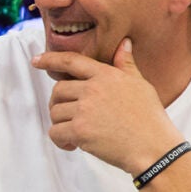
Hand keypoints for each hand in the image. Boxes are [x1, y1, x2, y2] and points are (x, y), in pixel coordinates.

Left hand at [30, 38, 184, 174]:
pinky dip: (60, 141)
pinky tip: (73, 145)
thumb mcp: (140, 85)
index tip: (36, 61)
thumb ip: (126, 64)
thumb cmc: (149, 118)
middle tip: (71, 117)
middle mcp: (93, 89)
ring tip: (78, 132)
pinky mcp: (80, 130)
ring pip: (55, 112)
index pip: (71, 61)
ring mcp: (85, 110)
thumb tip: (124, 43)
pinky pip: (55, 132)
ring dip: (61, 124)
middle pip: (58, 91)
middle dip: (59, 104)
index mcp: (106, 75)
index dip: (50, 60)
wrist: (154, 148)